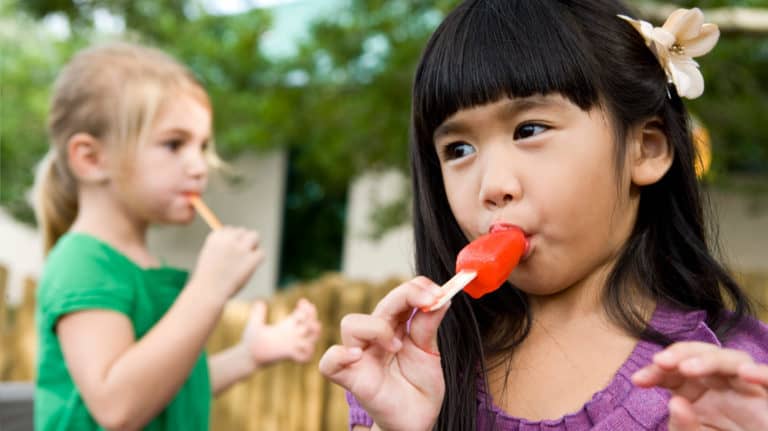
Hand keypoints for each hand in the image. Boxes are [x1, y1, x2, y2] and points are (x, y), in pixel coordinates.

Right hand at [189, 227, 263, 302]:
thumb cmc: (208, 278)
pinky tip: (250, 268)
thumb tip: (239, 241)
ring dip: (253, 245)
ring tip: (248, 258)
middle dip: (243, 242)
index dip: (232, 240)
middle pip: (243, 231)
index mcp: (215, 237)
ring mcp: (240, 249)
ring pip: (255, 236)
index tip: (230, 252)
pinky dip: (257, 260)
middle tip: (241, 256)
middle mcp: (228, 239)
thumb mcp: (210, 257)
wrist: (208, 292)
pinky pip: (261, 253)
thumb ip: (222, 247)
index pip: (229, 229)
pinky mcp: (250, 259)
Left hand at [241, 298, 321, 366]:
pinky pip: (304, 357)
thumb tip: (259, 302)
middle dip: (312, 317)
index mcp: (286, 327)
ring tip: (312, 326)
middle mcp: (291, 336)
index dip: (306, 308)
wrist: (248, 356)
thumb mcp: (255, 324)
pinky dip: (309, 353)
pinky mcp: (288, 355)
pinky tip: (307, 346)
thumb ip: (258, 314)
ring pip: (311, 340)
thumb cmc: (252, 340)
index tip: (302, 302)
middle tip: (308, 311)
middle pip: (310, 325)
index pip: (303, 316)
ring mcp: (291, 346)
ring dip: (315, 333)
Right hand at [318, 277, 447, 430]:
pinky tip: (358, 356)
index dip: (415, 289)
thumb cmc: (420, 388)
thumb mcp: (430, 354)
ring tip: (396, 346)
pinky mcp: (351, 378)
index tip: (437, 294)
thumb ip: (428, 326)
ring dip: (376, 328)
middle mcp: (375, 338)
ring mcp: (361, 356)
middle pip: (379, 304)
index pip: (399, 297)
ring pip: (351, 323)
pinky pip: (330, 362)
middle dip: (404, 297)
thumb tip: (442, 298)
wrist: (417, 421)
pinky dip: (340, 355)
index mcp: (395, 328)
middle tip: (428, 303)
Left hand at [632, 341, 767, 430]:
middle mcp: (723, 384)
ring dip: (710, 360)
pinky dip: (762, 373)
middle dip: (680, 354)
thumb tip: (676, 403)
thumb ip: (683, 426)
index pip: (676, 370)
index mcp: (698, 390)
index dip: (657, 370)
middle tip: (660, 362)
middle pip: (702, 355)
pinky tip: (746, 373)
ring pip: (734, 359)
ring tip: (688, 369)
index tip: (638, 380)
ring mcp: (748, 389)